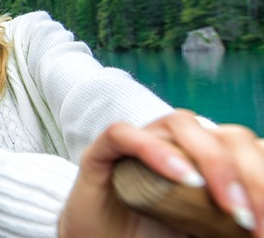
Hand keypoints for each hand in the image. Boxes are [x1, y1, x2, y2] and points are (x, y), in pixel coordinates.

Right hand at [58, 109, 263, 237]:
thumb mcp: (202, 233)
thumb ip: (228, 227)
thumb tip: (261, 228)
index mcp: (205, 157)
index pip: (247, 148)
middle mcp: (177, 143)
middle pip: (224, 135)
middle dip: (252, 176)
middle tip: (253, 221)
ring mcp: (140, 142)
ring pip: (182, 125)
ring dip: (215, 163)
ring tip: (228, 207)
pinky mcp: (103, 151)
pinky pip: (126, 135)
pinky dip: (156, 151)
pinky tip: (183, 178)